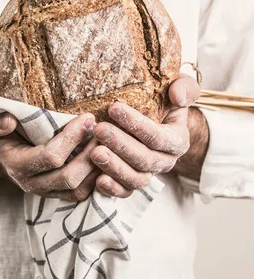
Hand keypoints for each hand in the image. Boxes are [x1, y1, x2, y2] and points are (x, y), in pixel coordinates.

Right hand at [0, 112, 99, 200]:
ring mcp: (44, 192)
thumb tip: (10, 122)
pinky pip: (81, 194)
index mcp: (16, 165)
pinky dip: (95, 179)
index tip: (88, 117)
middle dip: (89, 154)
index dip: (72, 137)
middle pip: (68, 177)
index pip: (51, 156)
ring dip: (96, 168)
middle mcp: (30, 184)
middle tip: (103, 132)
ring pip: (78, 189)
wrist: (0, 152)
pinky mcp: (56, 195)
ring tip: (107, 144)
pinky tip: (103, 158)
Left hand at [89, 75, 200, 197]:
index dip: (136, 124)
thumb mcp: (177, 89)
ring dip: (114, 167)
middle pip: (145, 159)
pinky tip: (97, 180)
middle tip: (99, 129)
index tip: (113, 108)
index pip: (158, 136)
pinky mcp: (130, 183)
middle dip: (121, 145)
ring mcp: (147, 174)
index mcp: (177, 140)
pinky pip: (124, 192)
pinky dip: (112, 189)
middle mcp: (164, 161)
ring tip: (94, 152)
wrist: (153, 121)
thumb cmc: (162, 101)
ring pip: (135, 178)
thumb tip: (178, 95)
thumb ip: (185, 88)